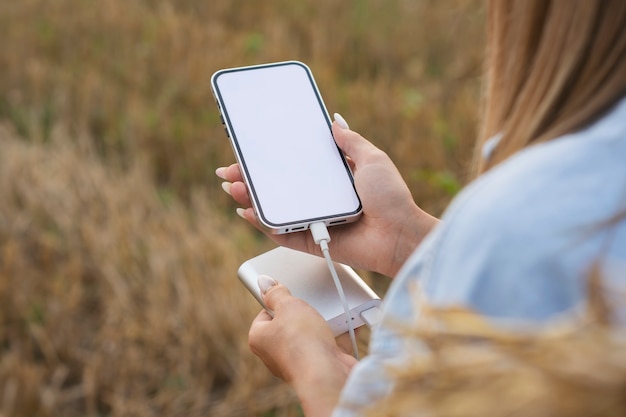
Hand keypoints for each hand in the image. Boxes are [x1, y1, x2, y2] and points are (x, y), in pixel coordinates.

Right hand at [216, 114, 437, 276]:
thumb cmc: (391, 197)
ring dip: (249, 198)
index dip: (267, 160)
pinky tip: (247, 210)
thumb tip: (334, 119)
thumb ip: (351, 141)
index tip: (248, 150)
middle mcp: (316, 199)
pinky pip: (279, 232)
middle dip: (248, 179)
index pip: (291, 167)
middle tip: (228, 171)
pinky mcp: (309, 241)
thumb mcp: (372, 159)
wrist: (399, 233)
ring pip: (272, 209)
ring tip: (234, 186)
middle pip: (274, 188)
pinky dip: (261, 222)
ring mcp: (310, 220)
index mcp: (328, 180)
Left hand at [249, 275, 356, 416]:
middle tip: (311, 303)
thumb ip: (277, 293)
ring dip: (323, 322)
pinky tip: (349, 322)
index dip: (277, 300)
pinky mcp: (320, 366)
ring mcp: (299, 361)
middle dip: (303, 312)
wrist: (327, 375)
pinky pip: (329, 344)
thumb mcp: (288, 306)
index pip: (264, 313)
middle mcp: (276, 353)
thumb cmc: (301, 342)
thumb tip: (264, 282)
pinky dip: (338, 334)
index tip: (288, 292)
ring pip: (311, 334)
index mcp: (260, 338)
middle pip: (289, 323)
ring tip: (333, 311)